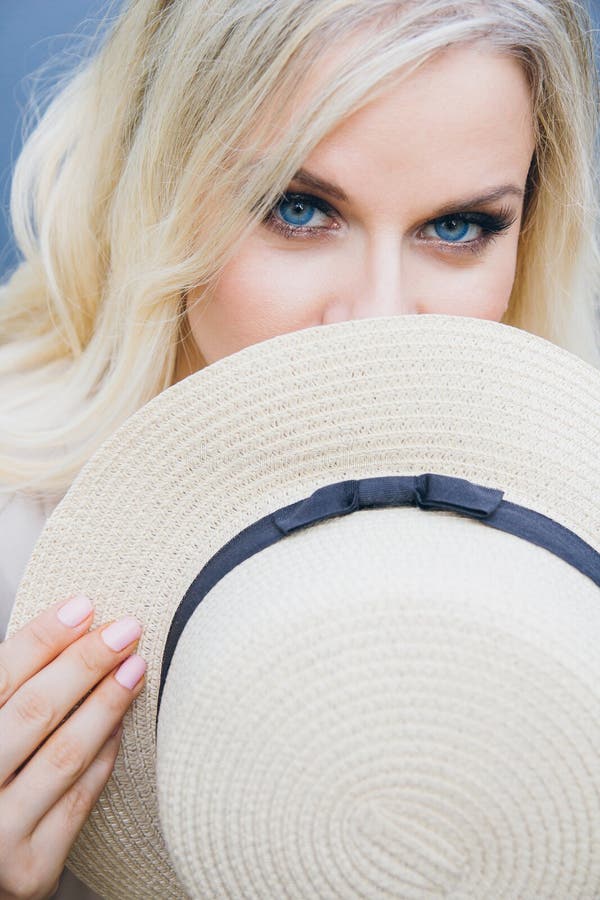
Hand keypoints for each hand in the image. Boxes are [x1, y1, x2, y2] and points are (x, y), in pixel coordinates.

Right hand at [0, 596, 145, 899]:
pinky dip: (104, 756)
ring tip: (136, 666)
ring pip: (64, 756)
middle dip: (86, 664)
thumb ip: (10, 685)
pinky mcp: (31, 870)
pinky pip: (79, 801)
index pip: (1, 678)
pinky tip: (122, 723)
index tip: (84, 606)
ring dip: (106, 704)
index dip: (42, 637)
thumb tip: (68, 624)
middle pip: (36, 712)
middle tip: (126, 628)